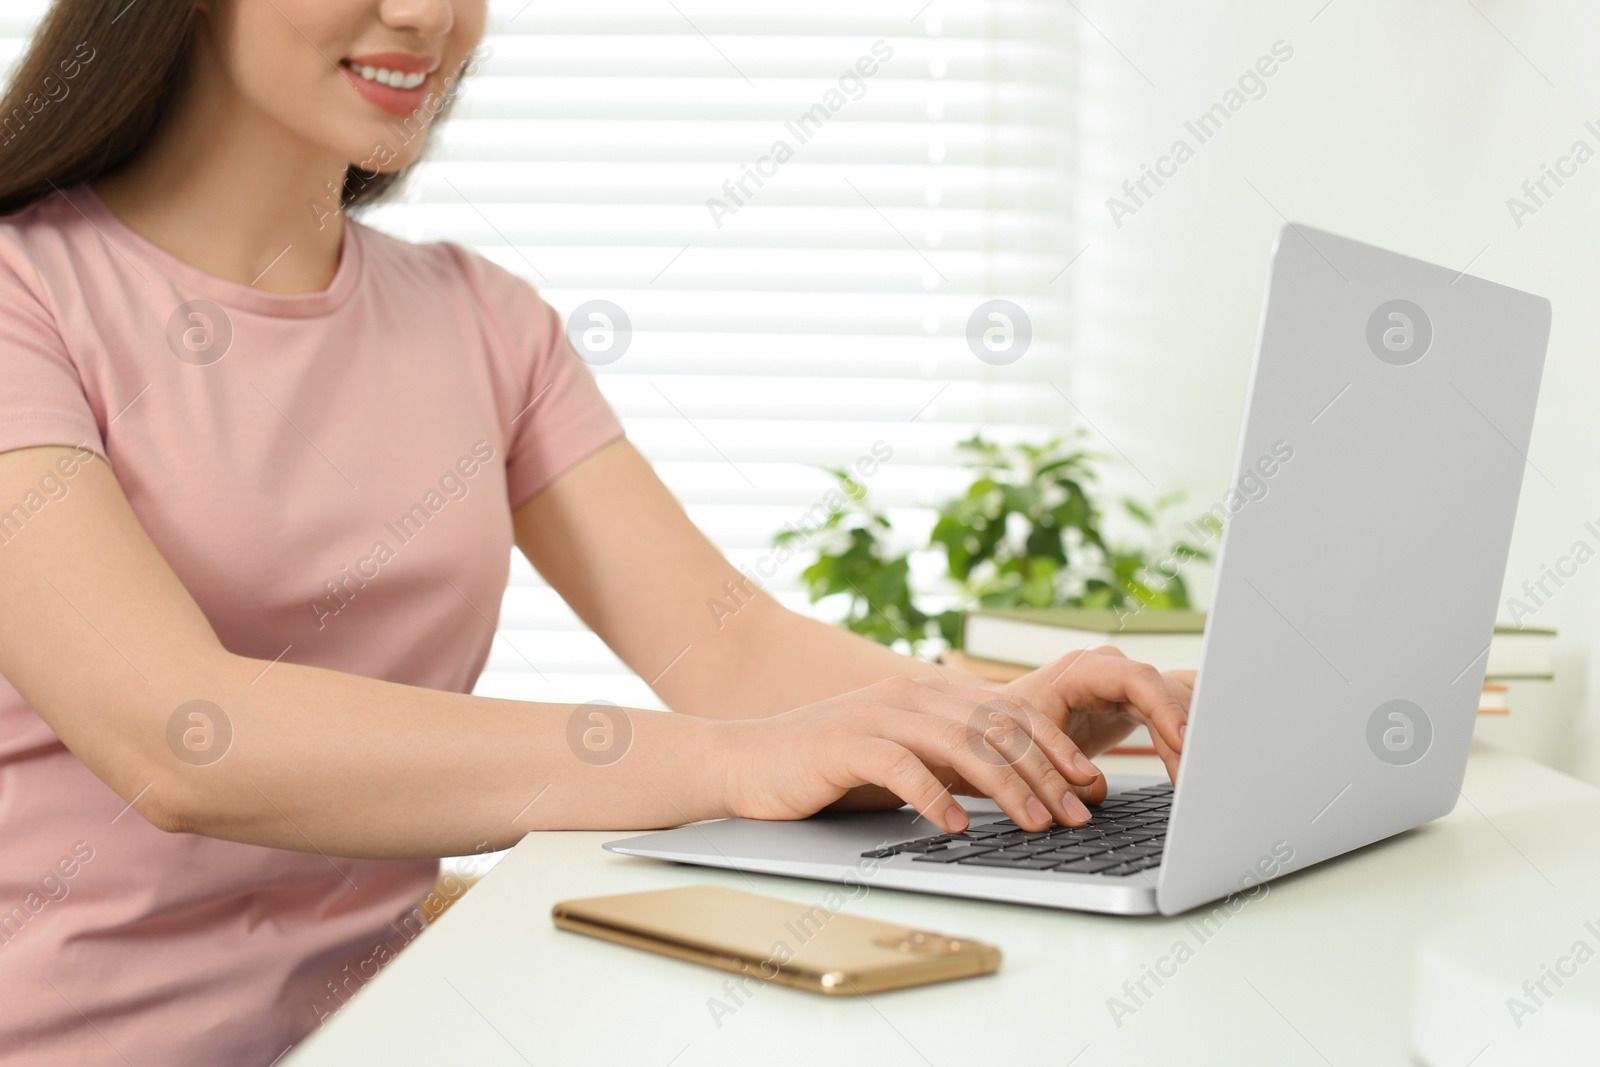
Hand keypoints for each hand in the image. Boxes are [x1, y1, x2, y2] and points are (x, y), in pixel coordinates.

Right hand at [720, 676, 1107, 832]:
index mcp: (931, 692)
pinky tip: (958, 825)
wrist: (751, 760)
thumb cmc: (833, 766)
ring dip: (1006, 786)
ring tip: (1034, 823)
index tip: (1090, 783)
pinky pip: (900, 766)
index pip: (1011, 711)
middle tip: (1076, 813)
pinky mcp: (843, 743)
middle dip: (1045, 771)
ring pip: (960, 743)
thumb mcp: (907, 757)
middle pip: (996, 726)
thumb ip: (955, 759)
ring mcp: (877, 714)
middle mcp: (910, 693)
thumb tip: (1023, 785)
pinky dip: (934, 796)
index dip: (1056, 746)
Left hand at [1001, 647, 1193, 783]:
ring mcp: (1122, 686)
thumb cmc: (1008, 726)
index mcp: (1082, 670)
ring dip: (1185, 743)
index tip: (1183, 741)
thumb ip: (1059, 768)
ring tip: (1195, 780)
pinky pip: (1162, 723)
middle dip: (1183, 733)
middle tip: (1197, 773)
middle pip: (1163, 694)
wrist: (1000, 720)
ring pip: (1169, 709)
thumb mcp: (1029, 744)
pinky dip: (1175, 747)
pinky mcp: (1129, 705)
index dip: (1164, 709)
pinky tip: (1185, 772)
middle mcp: (1108, 671)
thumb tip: (1087, 796)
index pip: (1137, 679)